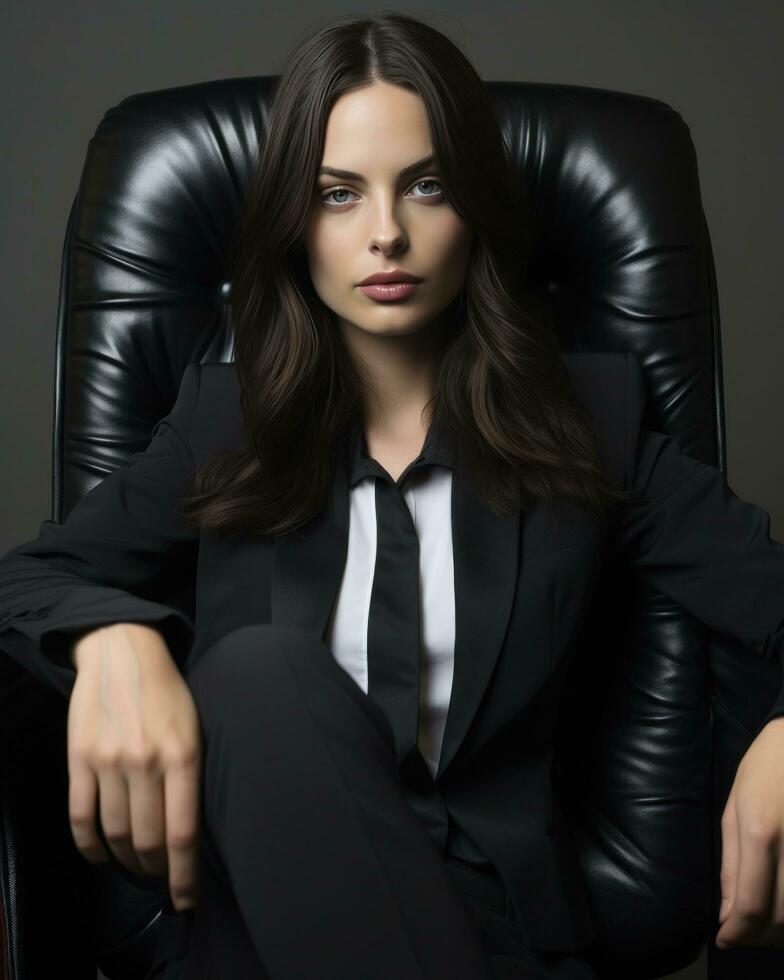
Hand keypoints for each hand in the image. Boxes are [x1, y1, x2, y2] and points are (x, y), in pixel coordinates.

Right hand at [67, 623, 201, 912]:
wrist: (124, 651)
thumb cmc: (168, 691)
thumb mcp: (197, 726)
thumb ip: (192, 774)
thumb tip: (191, 828)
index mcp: (183, 755)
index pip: (183, 833)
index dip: (183, 876)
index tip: (186, 899)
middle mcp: (145, 762)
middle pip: (147, 842)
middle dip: (157, 870)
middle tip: (162, 876)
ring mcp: (109, 762)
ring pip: (115, 835)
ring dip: (126, 861)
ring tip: (137, 865)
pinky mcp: (79, 759)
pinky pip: (80, 818)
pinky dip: (90, 847)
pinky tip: (102, 854)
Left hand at [716, 715, 783, 948]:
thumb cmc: (766, 767)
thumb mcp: (735, 807)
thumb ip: (731, 864)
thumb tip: (727, 913)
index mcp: (761, 831)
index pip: (752, 905)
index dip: (737, 933)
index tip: (723, 939)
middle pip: (782, 919)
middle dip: (758, 937)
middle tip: (741, 935)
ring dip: (781, 931)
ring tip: (762, 924)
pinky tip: (782, 907)